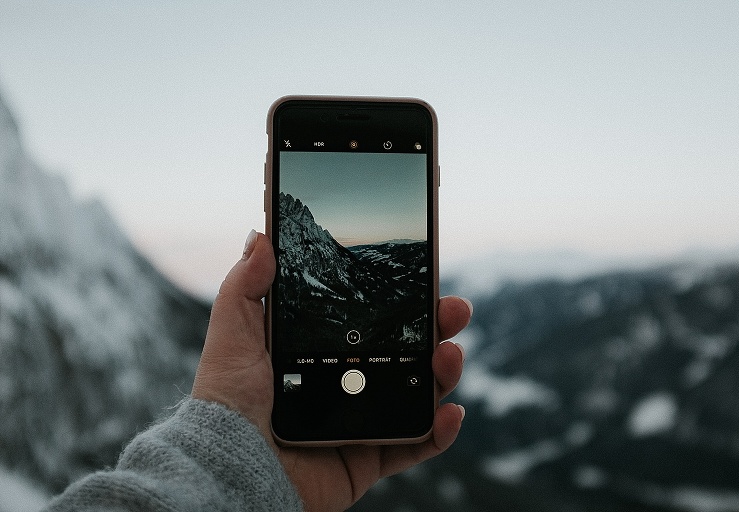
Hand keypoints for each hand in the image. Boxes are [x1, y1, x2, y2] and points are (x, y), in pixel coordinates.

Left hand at [192, 231, 471, 511]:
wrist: (231, 468)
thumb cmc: (226, 402)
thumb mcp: (234, 334)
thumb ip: (246, 286)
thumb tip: (260, 236)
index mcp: (320, 353)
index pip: (371, 321)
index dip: (401, 301)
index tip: (424, 277)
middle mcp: (344, 384)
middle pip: (404, 353)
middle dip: (435, 329)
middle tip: (454, 310)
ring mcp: (359, 422)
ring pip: (417, 393)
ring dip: (443, 373)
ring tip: (449, 356)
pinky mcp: (366, 458)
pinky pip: (413, 447)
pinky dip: (439, 433)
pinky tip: (450, 413)